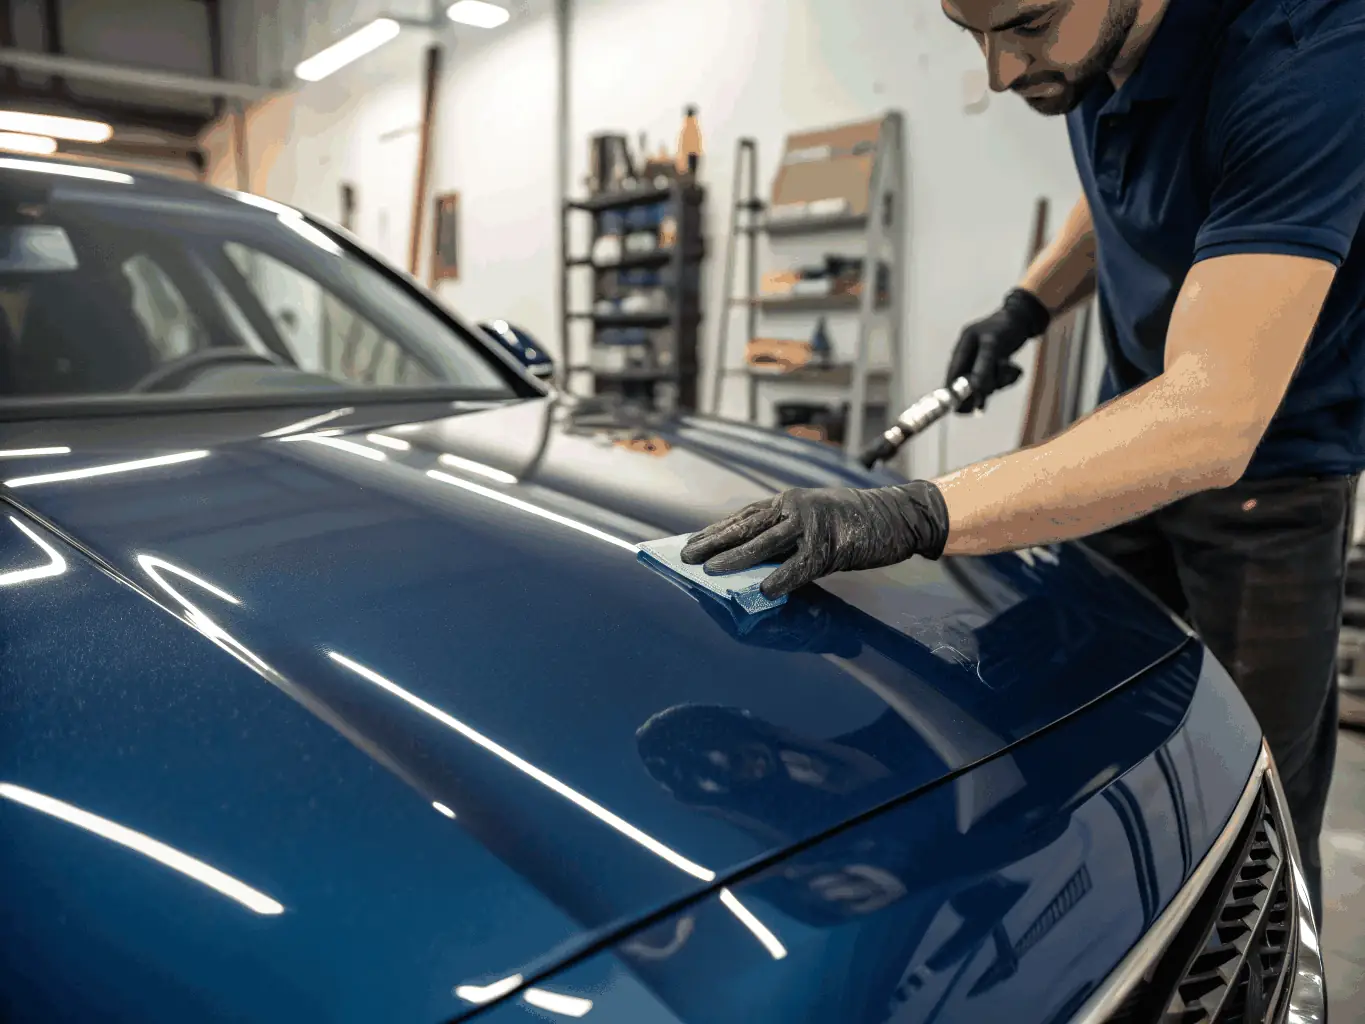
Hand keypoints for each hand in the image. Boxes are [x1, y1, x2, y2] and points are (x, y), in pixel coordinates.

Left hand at [680, 481, 949, 598]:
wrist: (899, 515)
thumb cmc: (856, 522)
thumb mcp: (814, 522)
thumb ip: (786, 538)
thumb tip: (754, 564)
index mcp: (788, 502)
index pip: (742, 517)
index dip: (715, 531)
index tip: (690, 543)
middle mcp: (794, 507)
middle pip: (744, 526)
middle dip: (712, 542)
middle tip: (685, 556)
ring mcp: (812, 524)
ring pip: (765, 542)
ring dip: (736, 558)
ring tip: (711, 571)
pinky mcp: (832, 545)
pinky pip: (800, 565)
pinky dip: (781, 578)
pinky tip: (762, 590)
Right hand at [945, 288, 1050, 412]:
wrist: (1024, 318)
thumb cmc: (1006, 327)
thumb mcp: (993, 344)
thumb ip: (983, 366)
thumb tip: (975, 389)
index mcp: (962, 348)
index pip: (952, 376)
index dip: (954, 392)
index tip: (960, 407)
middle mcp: (969, 358)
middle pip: (968, 385)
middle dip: (984, 386)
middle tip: (995, 383)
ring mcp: (980, 364)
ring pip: (985, 385)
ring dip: (999, 381)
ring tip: (1008, 366)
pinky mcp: (992, 368)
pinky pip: (997, 382)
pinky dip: (1007, 379)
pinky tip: (1013, 368)